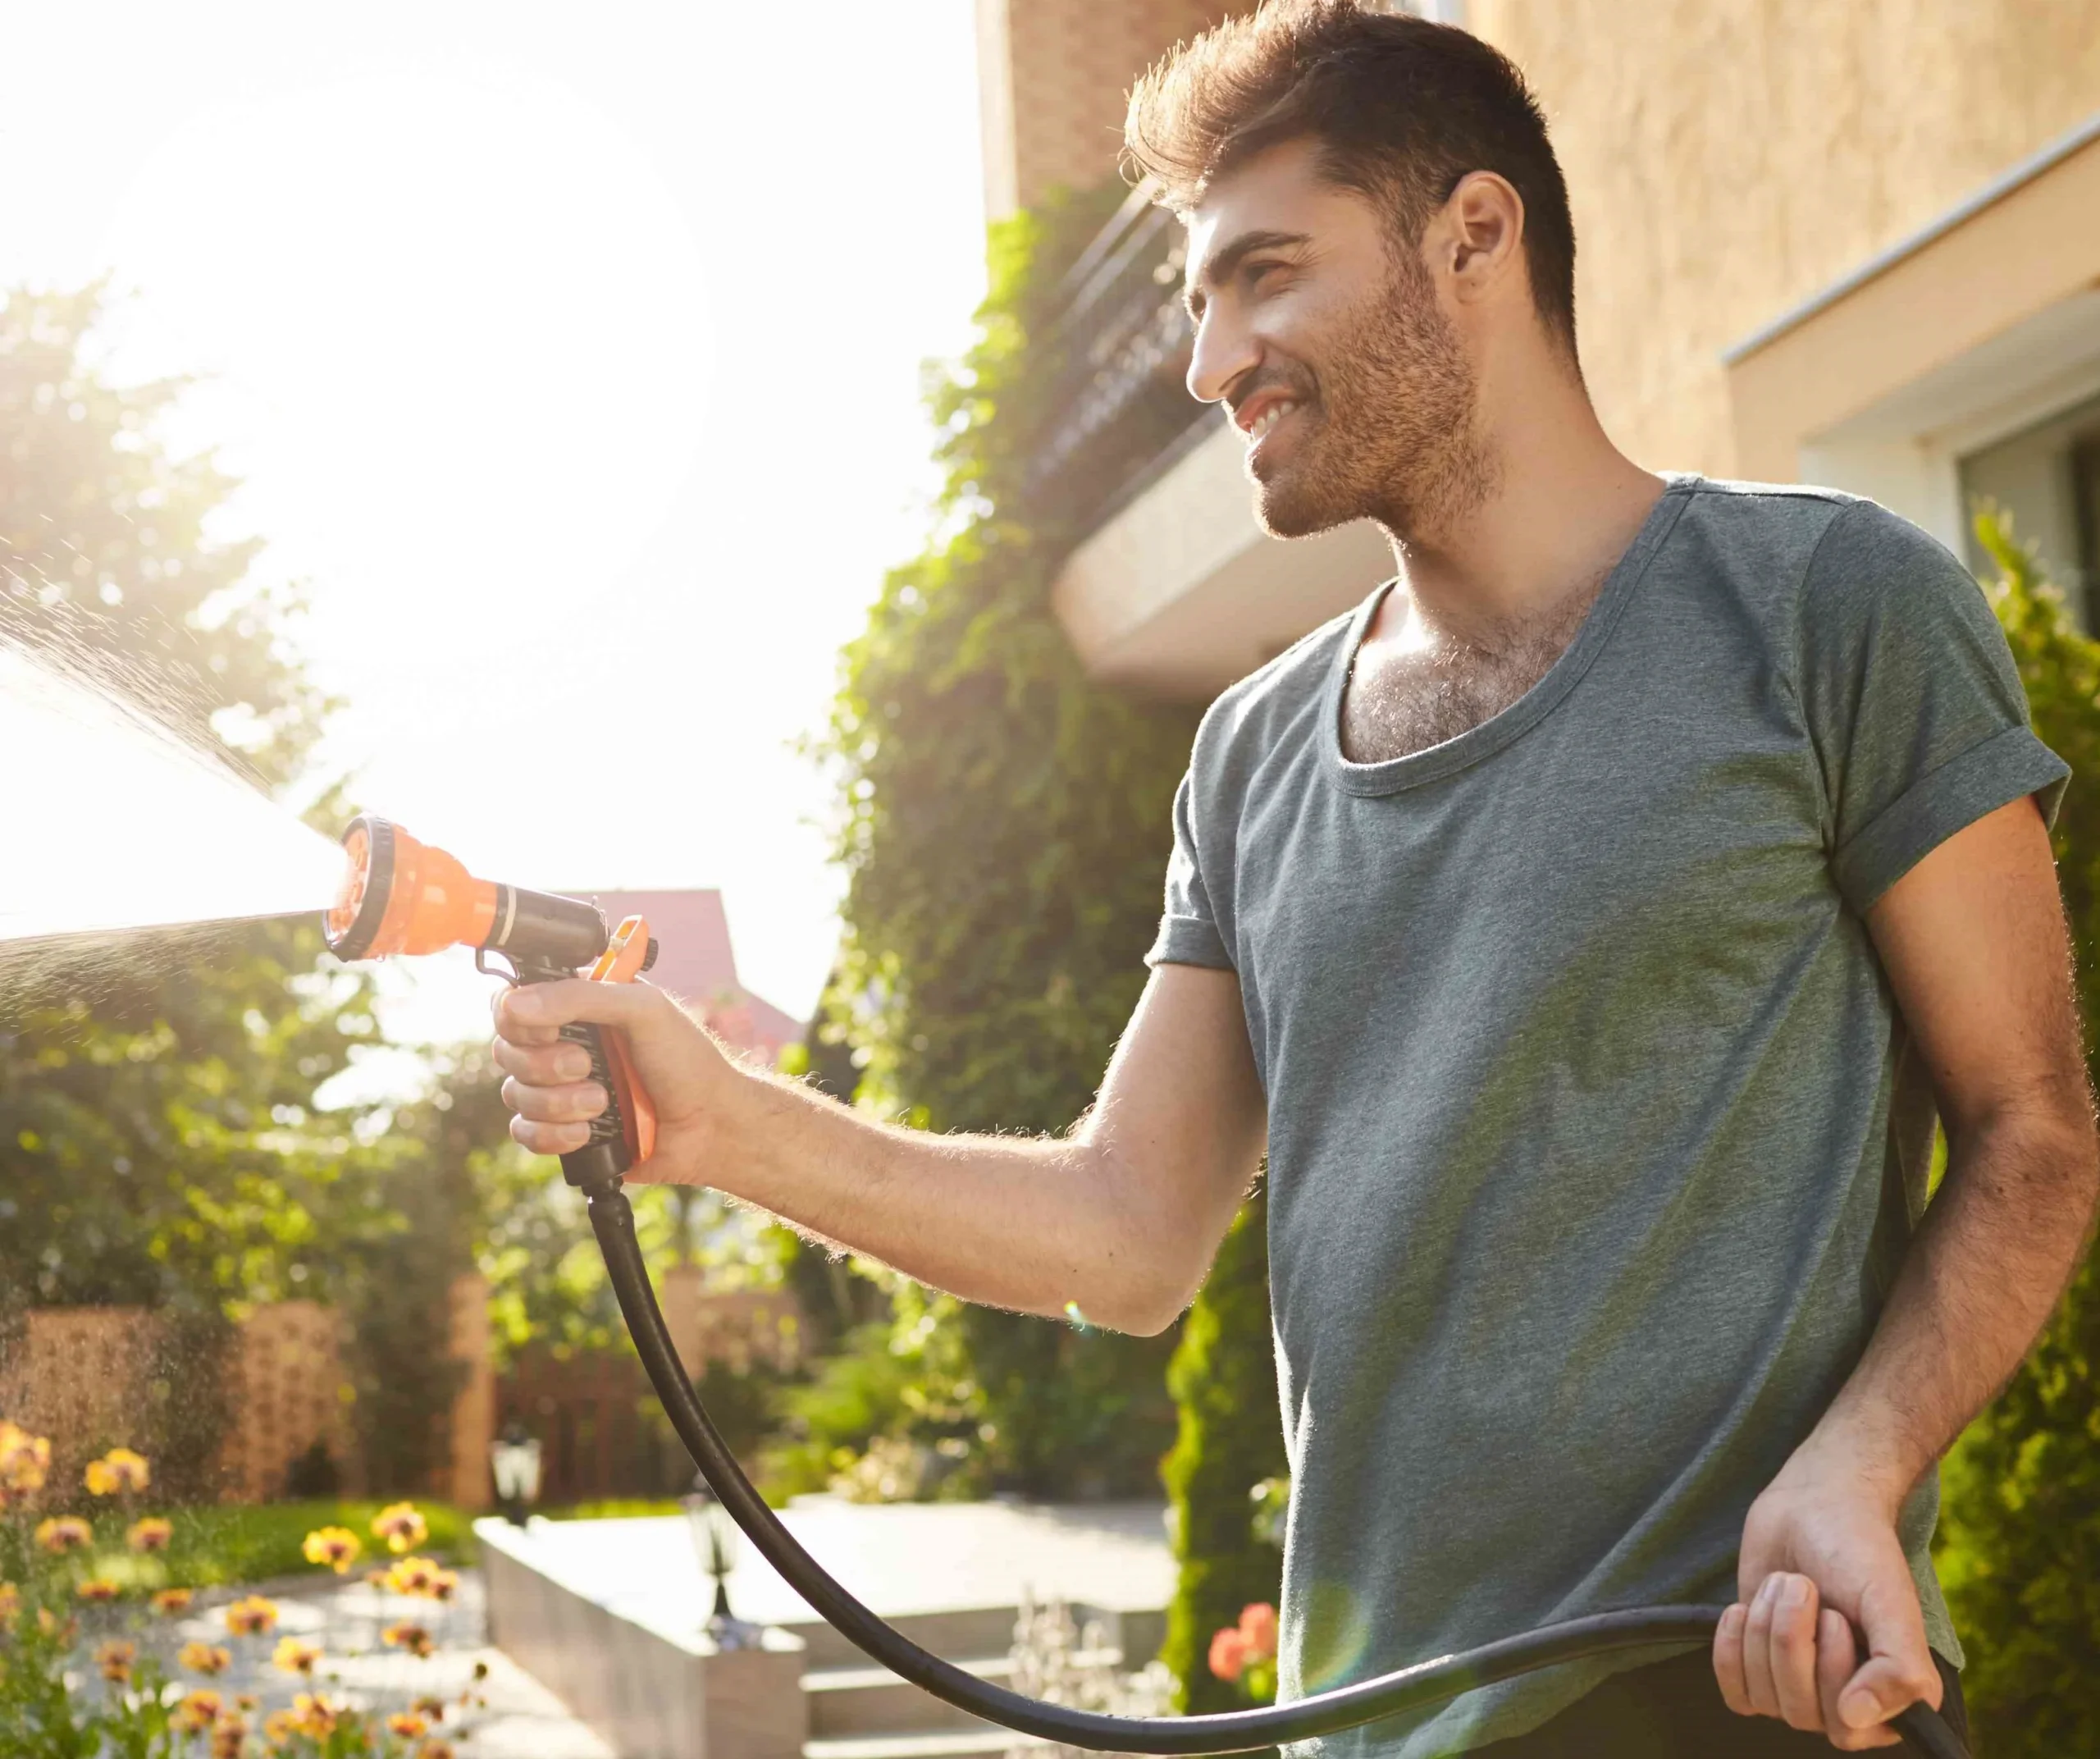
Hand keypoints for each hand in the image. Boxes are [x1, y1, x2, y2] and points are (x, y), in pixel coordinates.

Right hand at [491, 978, 737, 1183]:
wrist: (710, 1127)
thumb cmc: (687, 1061)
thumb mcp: (643, 1010)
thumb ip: (580, 997)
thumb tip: (516, 1004)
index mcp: (578, 1006)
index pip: (513, 1002)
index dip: (519, 1017)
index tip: (550, 1029)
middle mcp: (563, 1043)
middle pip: (506, 1050)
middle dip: (545, 1064)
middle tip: (587, 1066)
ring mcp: (560, 1089)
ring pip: (514, 1093)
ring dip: (557, 1102)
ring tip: (602, 1103)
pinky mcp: (564, 1129)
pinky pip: (525, 1132)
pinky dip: (553, 1134)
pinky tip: (589, 1131)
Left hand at [1713, 1449, 1941, 1749]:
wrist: (1810, 1508)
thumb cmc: (1858, 1552)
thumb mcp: (1890, 1603)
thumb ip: (1898, 1668)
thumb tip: (1855, 1719)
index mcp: (1892, 1699)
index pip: (1846, 1729)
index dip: (1831, 1669)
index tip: (1835, 1614)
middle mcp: (1848, 1705)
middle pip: (1800, 1712)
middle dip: (1792, 1638)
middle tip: (1804, 1586)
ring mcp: (1800, 1688)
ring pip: (1765, 1698)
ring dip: (1765, 1629)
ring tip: (1786, 1585)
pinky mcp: (1759, 1669)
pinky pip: (1736, 1694)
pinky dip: (1732, 1648)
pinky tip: (1743, 1609)